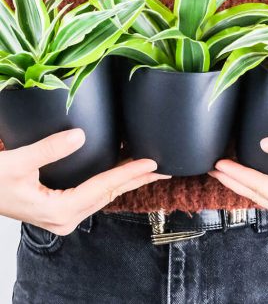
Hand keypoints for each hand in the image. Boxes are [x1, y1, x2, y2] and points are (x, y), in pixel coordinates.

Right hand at [0, 129, 169, 234]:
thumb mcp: (17, 163)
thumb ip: (49, 149)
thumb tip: (80, 135)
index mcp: (60, 210)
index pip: (105, 187)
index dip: (130, 173)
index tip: (152, 163)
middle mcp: (66, 218)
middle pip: (110, 194)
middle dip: (137, 180)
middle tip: (162, 169)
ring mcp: (64, 216)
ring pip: (104, 196)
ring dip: (126, 181)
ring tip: (148, 169)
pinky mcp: (61, 209)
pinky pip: (94, 195)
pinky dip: (110, 183)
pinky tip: (120, 172)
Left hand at [209, 128, 267, 233]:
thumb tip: (264, 144)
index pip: (263, 188)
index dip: (239, 174)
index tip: (219, 164)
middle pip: (262, 198)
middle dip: (236, 183)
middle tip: (214, 170)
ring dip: (247, 186)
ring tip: (226, 174)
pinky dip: (263, 190)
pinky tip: (251, 181)